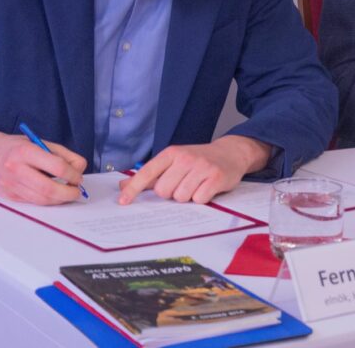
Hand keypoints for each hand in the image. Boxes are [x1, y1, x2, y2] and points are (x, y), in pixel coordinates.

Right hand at [0, 127, 86, 203]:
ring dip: (60, 199)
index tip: (78, 176)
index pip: (56, 167)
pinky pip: (34, 202)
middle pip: (48, 188)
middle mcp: (16, 169)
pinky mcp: (9, 196)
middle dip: (68, 192)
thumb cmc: (17, 147)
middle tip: (77, 190)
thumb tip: (80, 168)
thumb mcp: (40, 142)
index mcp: (26, 151)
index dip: (72, 174)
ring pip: (41, 199)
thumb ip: (63, 154)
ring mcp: (11, 185)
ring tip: (68, 193)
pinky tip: (54, 194)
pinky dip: (48, 200)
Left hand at [117, 135, 271, 204]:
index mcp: (171, 153)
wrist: (231, 152)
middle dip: (171, 193)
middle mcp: (185, 158)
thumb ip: (150, 175)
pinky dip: (201, 198)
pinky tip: (206, 188)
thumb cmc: (199, 159)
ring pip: (181, 197)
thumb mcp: (174, 161)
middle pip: (164, 191)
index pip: (147, 172)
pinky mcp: (216, 178)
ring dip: (187, 197)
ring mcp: (202, 167)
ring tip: (195, 186)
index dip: (134, 189)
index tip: (123, 202)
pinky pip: (199, 199)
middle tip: (182, 184)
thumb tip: (124, 185)